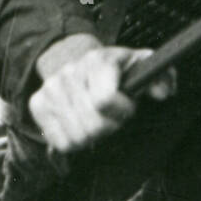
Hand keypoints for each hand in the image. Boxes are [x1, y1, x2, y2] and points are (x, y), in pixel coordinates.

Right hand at [29, 35, 173, 152]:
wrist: (75, 58)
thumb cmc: (116, 69)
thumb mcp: (143, 65)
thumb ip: (162, 77)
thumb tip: (163, 93)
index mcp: (98, 61)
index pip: (105, 100)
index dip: (122, 110)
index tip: (128, 106)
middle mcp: (70, 72)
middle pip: (93, 125)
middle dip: (109, 125)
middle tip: (112, 115)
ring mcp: (51, 89)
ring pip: (78, 137)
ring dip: (93, 135)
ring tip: (96, 119)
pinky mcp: (37, 104)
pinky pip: (61, 143)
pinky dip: (75, 141)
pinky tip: (80, 124)